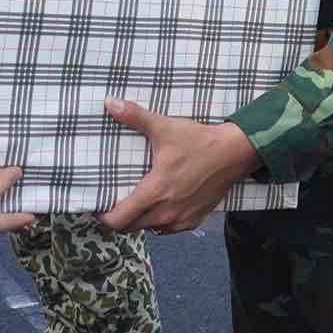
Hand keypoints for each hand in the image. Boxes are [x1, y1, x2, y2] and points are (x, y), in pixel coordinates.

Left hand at [97, 98, 258, 233]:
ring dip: (140, 220)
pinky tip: (160, 204)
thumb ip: (135, 116)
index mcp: (155, 192)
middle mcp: (167, 212)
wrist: (234, 153)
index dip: (103, 216)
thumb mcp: (164, 127)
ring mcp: (182, 219)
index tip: (98, 205)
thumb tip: (110, 103)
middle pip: (131, 228)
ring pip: (150, 229)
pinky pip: (168, 229)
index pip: (119, 220)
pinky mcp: (195, 220)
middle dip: (119, 218)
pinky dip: (159, 220)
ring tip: (136, 202)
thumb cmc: (199, 142)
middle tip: (113, 201)